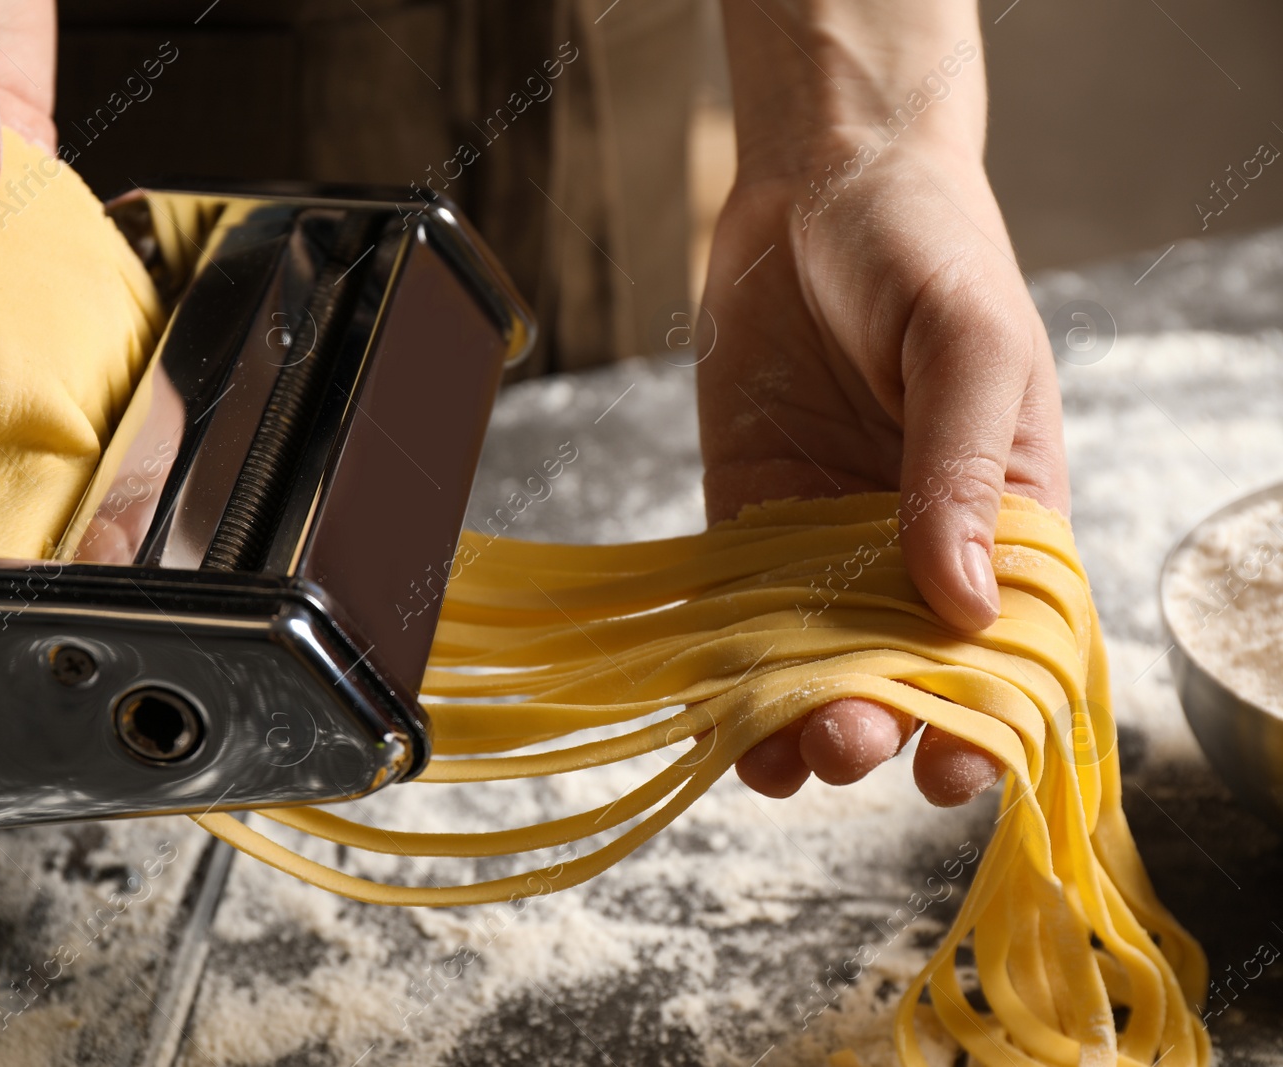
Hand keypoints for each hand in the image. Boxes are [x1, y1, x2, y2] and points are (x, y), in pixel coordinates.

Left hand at [698, 144, 1067, 805]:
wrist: (820, 180)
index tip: (948, 768)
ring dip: (794, 713)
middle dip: (873, 721)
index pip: (1006, 645)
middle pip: (901, 666)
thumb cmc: (929, 249)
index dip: (981, 716)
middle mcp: (916, 540)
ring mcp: (827, 533)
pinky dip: (724, 659)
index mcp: (1005, 514)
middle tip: (840, 738)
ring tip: (773, 752)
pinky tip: (713, 705)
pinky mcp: (748, 513)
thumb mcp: (970, 348)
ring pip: (814, 655)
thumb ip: (962, 471)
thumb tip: (965, 606)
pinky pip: (736, 605)